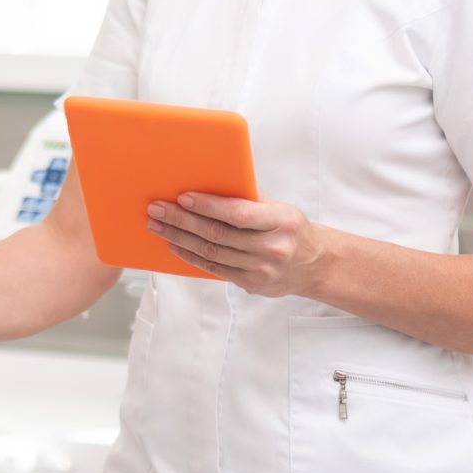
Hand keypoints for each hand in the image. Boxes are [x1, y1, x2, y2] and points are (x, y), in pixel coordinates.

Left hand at [146, 194, 334, 297]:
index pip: (238, 214)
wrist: (315, 264)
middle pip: (218, 234)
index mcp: (281, 222)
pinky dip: (191, 256)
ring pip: (212, 253)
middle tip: (157, 209)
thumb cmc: (291, 228)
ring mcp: (261, 270)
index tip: (183, 197)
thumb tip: (207, 187)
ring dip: (180, 238)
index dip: (208, 206)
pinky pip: (215, 269)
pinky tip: (174, 244)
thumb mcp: (280, 208)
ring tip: (158, 225)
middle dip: (182, 221)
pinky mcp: (251, 285)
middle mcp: (272, 248)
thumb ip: (249, 201)